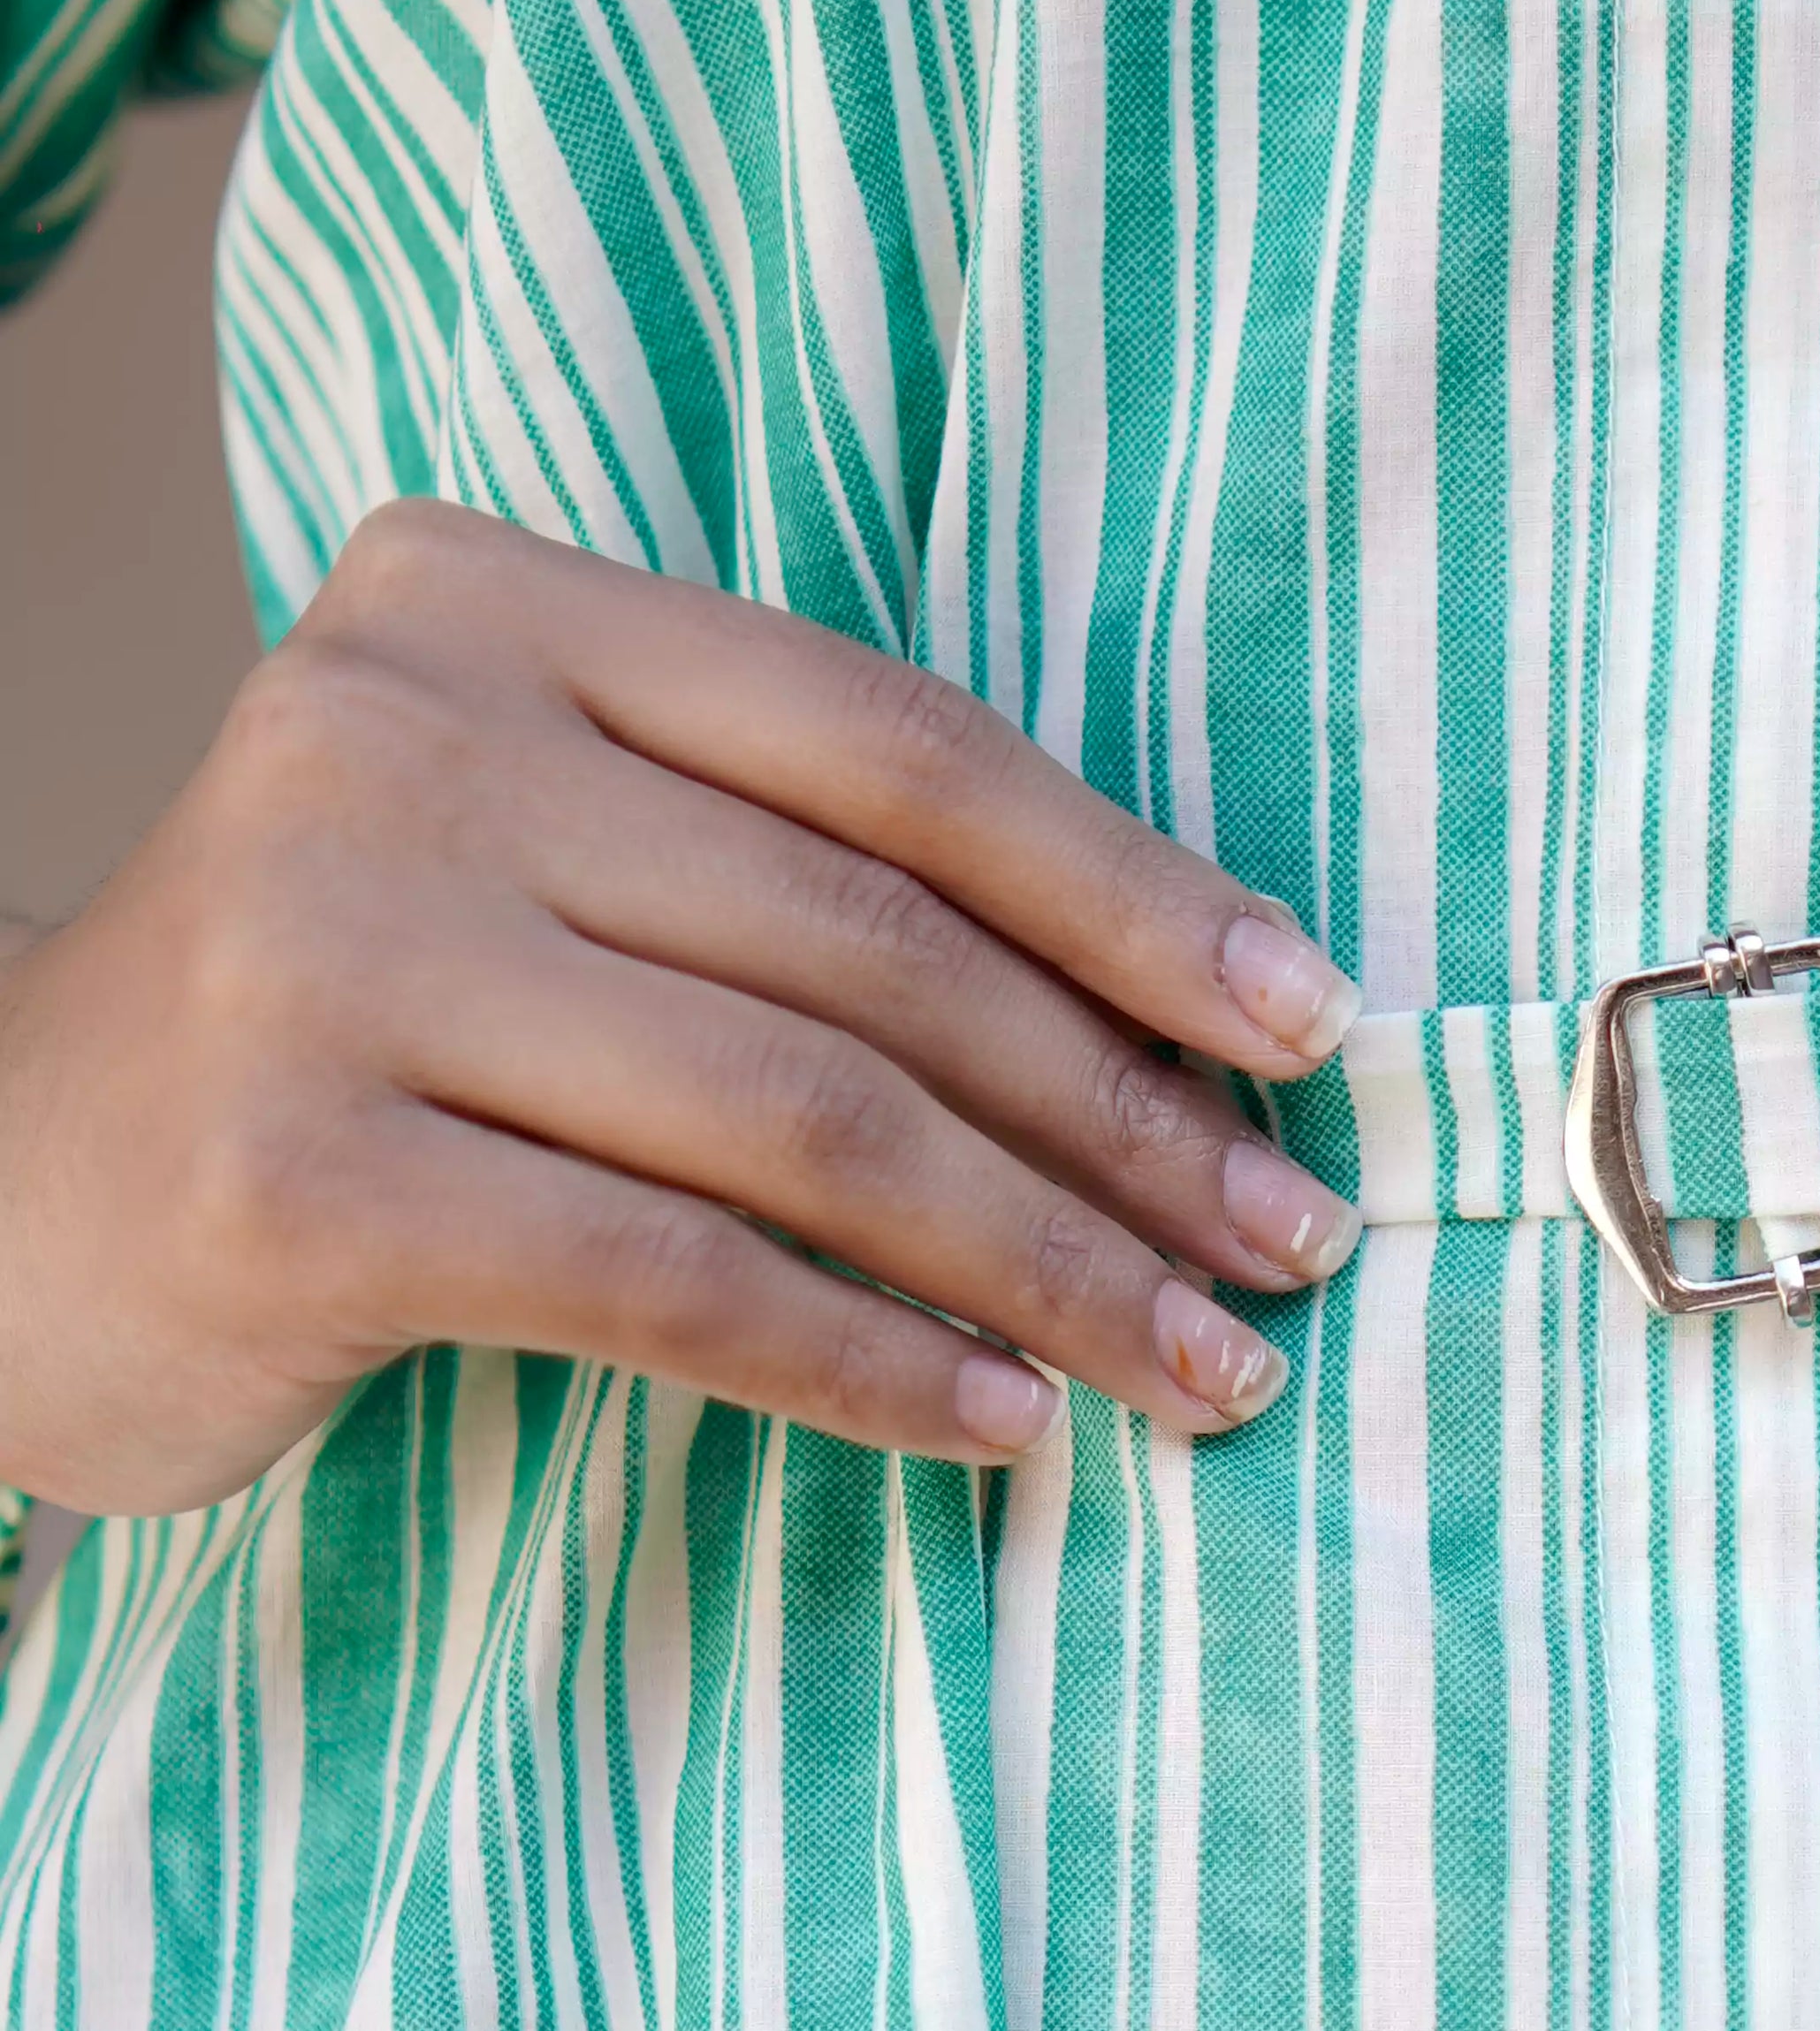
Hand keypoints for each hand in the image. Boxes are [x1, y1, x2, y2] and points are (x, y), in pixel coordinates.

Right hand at [0, 501, 1365, 1513]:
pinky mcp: (297, 1175)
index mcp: (482, 604)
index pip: (892, 744)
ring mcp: (327, 950)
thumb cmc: (346, 1038)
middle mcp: (391, 735)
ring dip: (1051, 1263)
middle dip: (1128, 1113)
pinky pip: (678, 1278)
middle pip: (873, 939)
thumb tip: (1188, 1025)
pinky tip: (1007, 1426)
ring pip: (805, 1116)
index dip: (1131, 890)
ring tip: (1205, 1366)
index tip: (1311, 1025)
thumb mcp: (540, 866)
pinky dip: (877, 1364)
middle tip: (1294, 1239)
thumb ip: (782, 876)